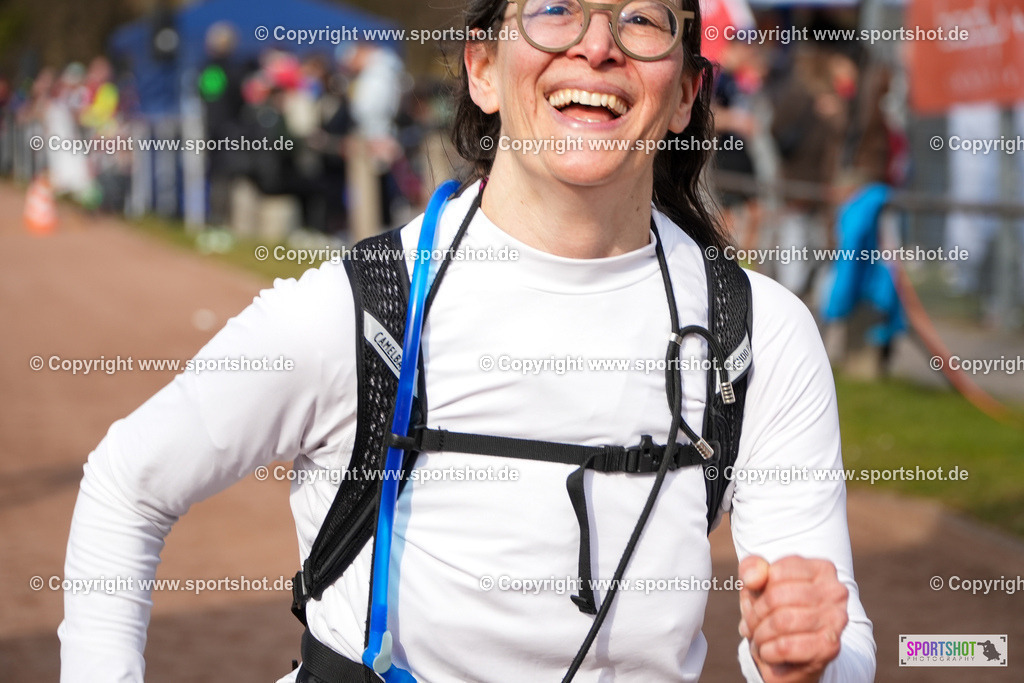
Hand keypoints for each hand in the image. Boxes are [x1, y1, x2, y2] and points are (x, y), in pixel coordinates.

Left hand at [738, 555, 848, 682]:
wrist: (794, 656)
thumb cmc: (775, 610)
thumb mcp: (758, 583)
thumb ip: (752, 569)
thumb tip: (753, 579)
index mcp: (821, 569)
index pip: (776, 572)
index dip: (755, 589)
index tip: (753, 602)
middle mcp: (835, 591)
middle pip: (776, 597)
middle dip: (754, 614)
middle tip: (750, 625)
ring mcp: (836, 619)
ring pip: (781, 622)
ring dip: (760, 634)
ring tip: (759, 639)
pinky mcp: (830, 647)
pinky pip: (786, 646)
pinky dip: (768, 652)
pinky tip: (769, 653)